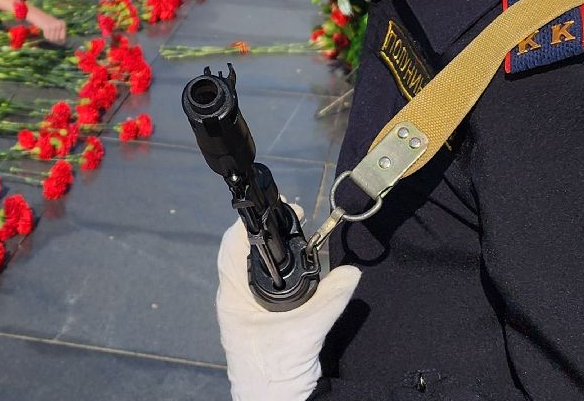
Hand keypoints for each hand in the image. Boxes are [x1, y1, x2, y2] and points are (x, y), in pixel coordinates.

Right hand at [28, 7, 66, 43]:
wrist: (39, 16)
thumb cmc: (49, 23)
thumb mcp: (57, 26)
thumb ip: (60, 34)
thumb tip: (63, 43)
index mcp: (63, 24)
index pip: (63, 38)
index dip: (59, 40)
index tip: (56, 39)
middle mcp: (59, 24)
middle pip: (57, 39)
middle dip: (53, 39)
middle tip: (50, 34)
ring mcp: (53, 26)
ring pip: (52, 39)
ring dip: (49, 37)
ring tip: (48, 32)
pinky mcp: (47, 27)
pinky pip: (47, 37)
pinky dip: (45, 35)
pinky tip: (45, 30)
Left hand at [216, 219, 360, 400]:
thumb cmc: (276, 373)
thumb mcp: (306, 333)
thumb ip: (329, 300)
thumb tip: (351, 272)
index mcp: (233, 299)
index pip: (232, 249)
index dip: (249, 226)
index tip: (273, 210)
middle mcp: (235, 300)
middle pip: (243, 254)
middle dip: (265, 234)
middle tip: (291, 217)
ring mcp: (245, 309)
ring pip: (254, 269)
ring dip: (272, 251)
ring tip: (294, 233)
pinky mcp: (260, 319)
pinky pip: (266, 286)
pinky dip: (281, 272)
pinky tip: (297, 267)